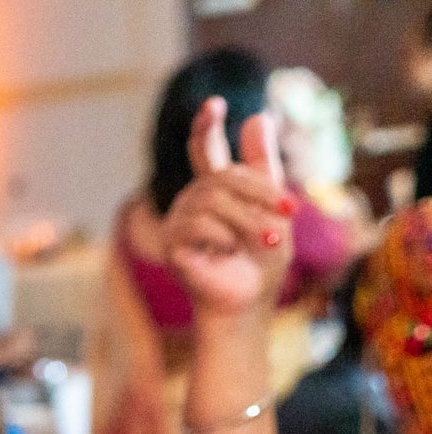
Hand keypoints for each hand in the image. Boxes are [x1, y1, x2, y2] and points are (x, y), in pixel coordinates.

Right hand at [163, 97, 294, 321]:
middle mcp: (193, 198)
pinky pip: (201, 224)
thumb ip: (264, 164)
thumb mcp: (273, 206)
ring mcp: (179, 219)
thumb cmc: (261, 258)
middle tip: (291, 213)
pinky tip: (228, 253)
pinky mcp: (171, 242)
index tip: (214, 104)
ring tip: (268, 239)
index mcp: (216, 187)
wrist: (248, 300)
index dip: (207, 125)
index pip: (206, 148)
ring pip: (214, 199)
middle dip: (262, 192)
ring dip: (250, 219)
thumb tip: (259, 115)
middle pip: (224, 175)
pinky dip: (225, 238)